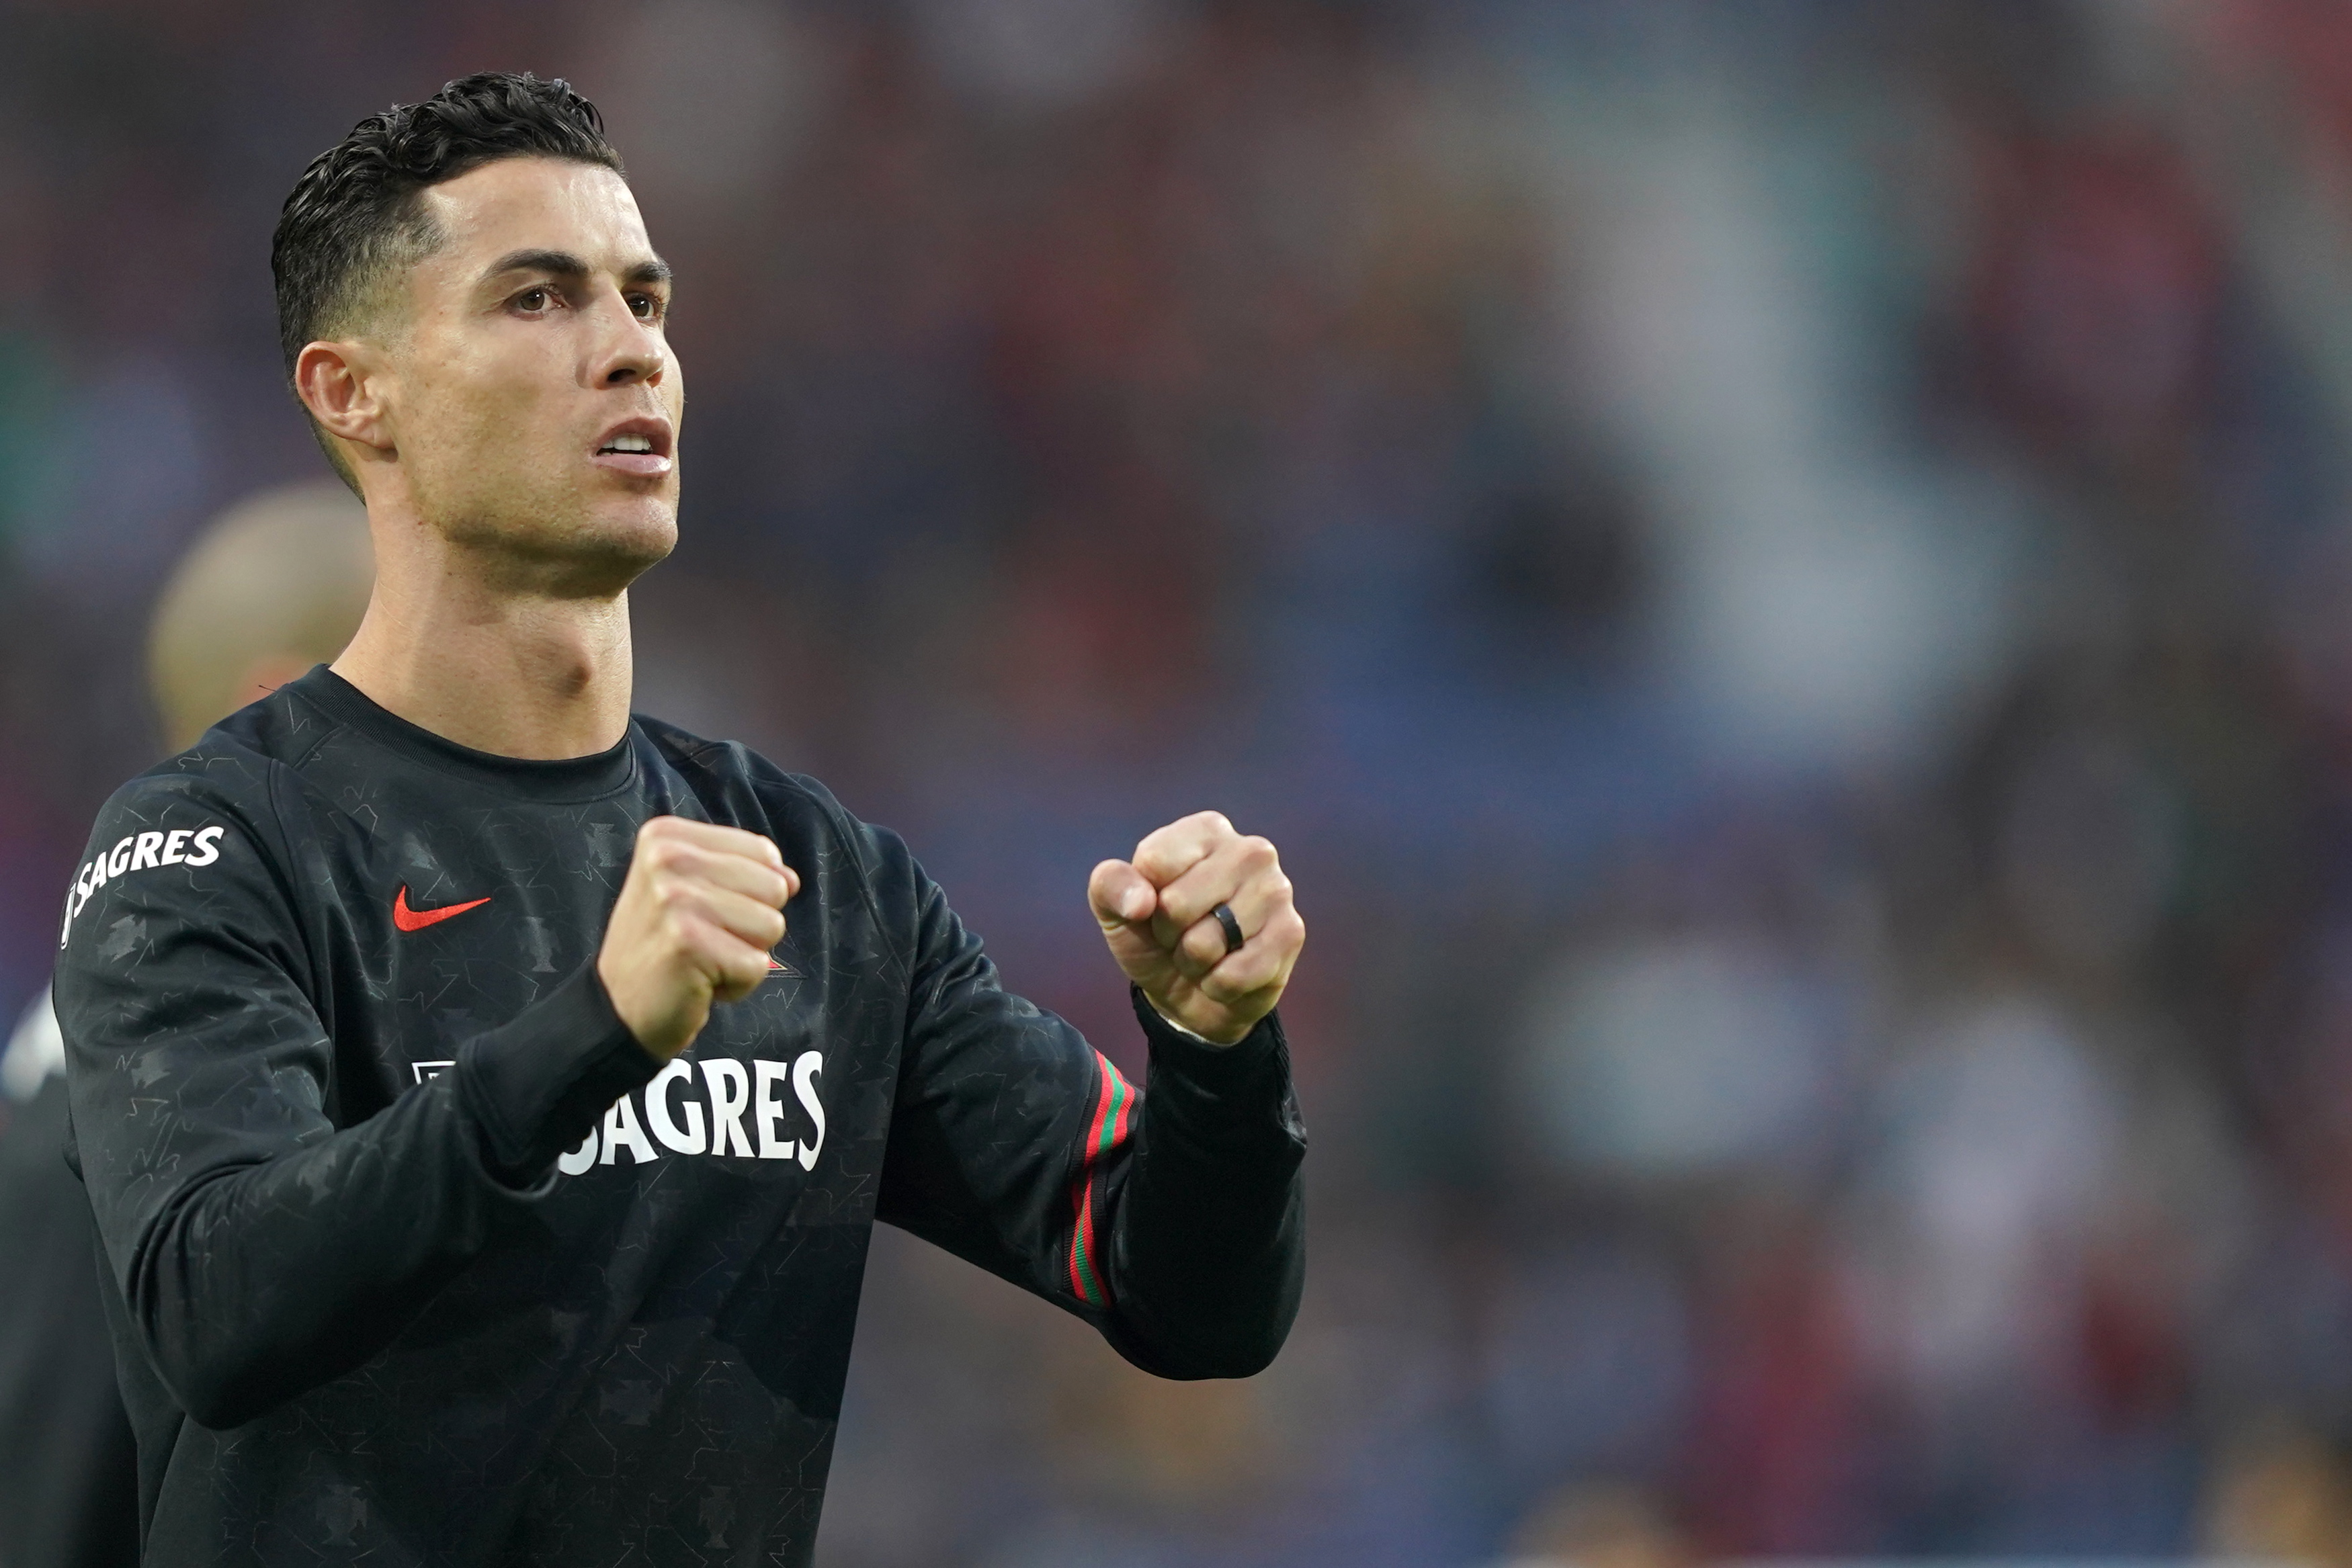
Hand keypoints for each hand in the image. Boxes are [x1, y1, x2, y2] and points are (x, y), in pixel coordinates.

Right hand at [598, 816, 798, 1059]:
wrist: (618, 1009)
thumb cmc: (666, 945)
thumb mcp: (698, 891)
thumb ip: (748, 872)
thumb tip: (790, 879)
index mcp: (667, 836)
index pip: (764, 853)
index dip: (749, 893)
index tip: (702, 912)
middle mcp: (667, 858)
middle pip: (774, 888)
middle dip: (752, 924)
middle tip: (704, 940)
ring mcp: (675, 899)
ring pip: (772, 925)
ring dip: (745, 954)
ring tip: (702, 959)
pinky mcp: (687, 943)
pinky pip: (758, 965)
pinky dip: (738, 984)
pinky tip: (699, 982)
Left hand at [1088, 811, 1304, 1045]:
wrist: (1191, 994)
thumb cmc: (1156, 939)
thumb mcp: (1117, 910)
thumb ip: (1111, 887)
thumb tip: (1140, 902)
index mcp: (1206, 831)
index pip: (1154, 863)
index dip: (1143, 900)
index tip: (1156, 908)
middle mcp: (1249, 850)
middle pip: (1176, 904)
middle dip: (1170, 935)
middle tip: (1183, 936)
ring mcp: (1276, 890)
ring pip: (1204, 943)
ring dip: (1195, 963)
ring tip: (1207, 954)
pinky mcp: (1291, 933)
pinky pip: (1232, 974)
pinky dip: (1218, 985)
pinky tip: (1228, 973)